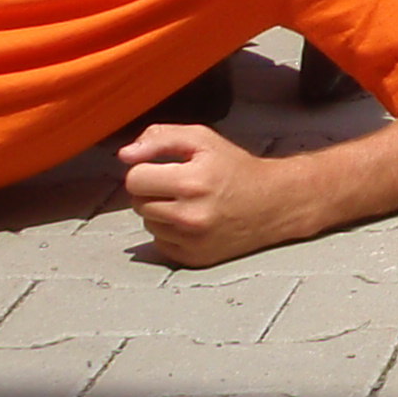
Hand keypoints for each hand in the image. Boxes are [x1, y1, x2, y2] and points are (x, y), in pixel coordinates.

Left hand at [120, 122, 306, 267]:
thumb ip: (160, 138)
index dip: (146, 168)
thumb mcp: (203, 139)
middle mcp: (190, 216)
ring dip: (161, 210)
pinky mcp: (193, 258)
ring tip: (189, 201)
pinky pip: (160, 242)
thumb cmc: (235, 168)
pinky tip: (192, 219)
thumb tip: (125, 155)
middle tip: (180, 183)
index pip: (134, 178)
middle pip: (138, 202)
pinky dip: (170, 230)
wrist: (272, 203)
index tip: (164, 166)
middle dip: (153, 190)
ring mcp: (191, 241)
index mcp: (192, 182)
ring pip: (148, 222)